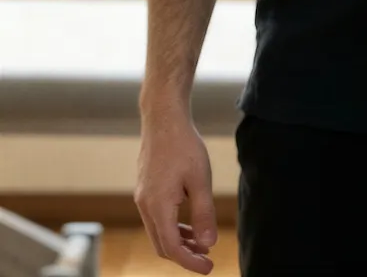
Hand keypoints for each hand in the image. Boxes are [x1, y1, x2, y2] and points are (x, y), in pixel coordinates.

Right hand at [135, 112, 217, 273]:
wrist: (163, 119)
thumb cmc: (184, 146)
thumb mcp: (200, 179)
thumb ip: (203, 213)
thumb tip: (207, 244)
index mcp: (157, 207)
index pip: (171, 248)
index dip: (190, 262)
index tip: (209, 268)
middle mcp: (145, 206)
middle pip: (161, 245)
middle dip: (184, 256)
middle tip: (207, 260)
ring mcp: (143, 198)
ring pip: (158, 232)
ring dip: (178, 242)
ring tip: (201, 244)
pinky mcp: (146, 190)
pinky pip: (157, 218)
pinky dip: (173, 227)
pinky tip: (189, 224)